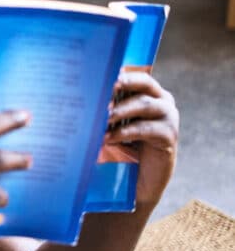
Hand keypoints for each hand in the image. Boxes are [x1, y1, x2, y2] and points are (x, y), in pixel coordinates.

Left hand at [105, 72, 178, 206]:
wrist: (140, 178)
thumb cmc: (123, 146)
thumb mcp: (114, 124)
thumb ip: (107, 108)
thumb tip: (81, 95)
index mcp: (150, 93)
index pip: (136, 75)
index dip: (120, 74)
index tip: (101, 72)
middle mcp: (162, 100)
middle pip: (144, 83)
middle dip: (122, 84)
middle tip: (102, 89)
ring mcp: (169, 117)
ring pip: (144, 104)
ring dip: (120, 110)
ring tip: (102, 116)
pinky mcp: (169, 136)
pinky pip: (145, 129)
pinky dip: (124, 132)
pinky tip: (108, 138)